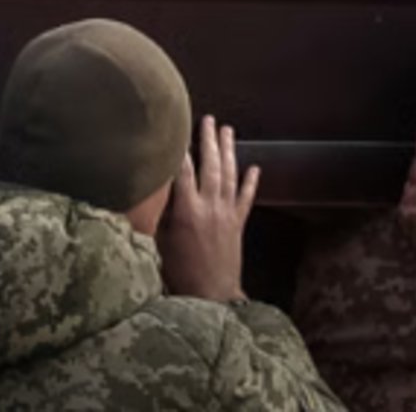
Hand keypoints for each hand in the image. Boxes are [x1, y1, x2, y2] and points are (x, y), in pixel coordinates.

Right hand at [159, 115, 259, 302]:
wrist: (210, 297)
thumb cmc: (177, 274)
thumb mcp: (160, 243)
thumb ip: (162, 215)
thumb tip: (160, 190)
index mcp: (185, 211)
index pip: (182, 172)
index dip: (179, 150)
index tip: (177, 130)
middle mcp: (209, 206)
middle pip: (210, 166)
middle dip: (208, 140)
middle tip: (208, 119)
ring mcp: (227, 213)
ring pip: (230, 175)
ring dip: (229, 151)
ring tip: (227, 131)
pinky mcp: (239, 223)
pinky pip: (246, 197)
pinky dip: (250, 181)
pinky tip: (254, 168)